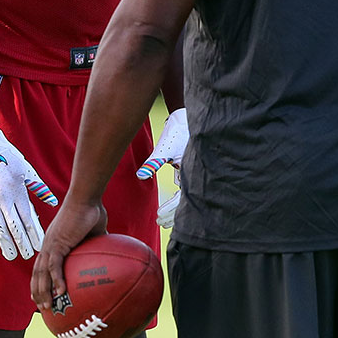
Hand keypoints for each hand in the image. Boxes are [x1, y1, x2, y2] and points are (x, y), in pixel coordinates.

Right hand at [0, 126, 58, 260]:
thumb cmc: (8, 158)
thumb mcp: (26, 170)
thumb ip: (39, 188)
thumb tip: (53, 202)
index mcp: (16, 191)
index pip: (27, 218)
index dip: (34, 233)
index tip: (40, 245)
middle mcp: (2, 199)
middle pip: (13, 226)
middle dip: (21, 242)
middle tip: (28, 255)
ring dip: (5, 243)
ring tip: (11, 255)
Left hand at [30, 199, 106, 311]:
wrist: (87, 198)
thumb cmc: (92, 211)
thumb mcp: (95, 234)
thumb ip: (97, 246)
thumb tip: (111, 257)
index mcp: (54, 243)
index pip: (42, 266)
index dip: (40, 281)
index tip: (41, 294)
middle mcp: (48, 245)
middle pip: (38, 273)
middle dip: (37, 291)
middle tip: (41, 308)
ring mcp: (51, 244)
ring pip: (42, 272)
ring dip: (43, 291)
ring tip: (47, 306)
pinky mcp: (58, 243)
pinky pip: (55, 266)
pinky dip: (56, 280)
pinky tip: (61, 292)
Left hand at [136, 108, 188, 227]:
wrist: (189, 116)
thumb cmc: (179, 130)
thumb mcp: (165, 146)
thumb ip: (153, 162)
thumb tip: (141, 176)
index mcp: (192, 172)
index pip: (182, 200)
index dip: (172, 211)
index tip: (160, 218)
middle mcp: (197, 175)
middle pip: (188, 203)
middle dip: (175, 214)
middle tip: (161, 222)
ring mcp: (196, 173)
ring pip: (188, 197)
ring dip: (177, 209)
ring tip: (164, 218)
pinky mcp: (193, 169)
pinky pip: (188, 189)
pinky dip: (180, 200)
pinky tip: (172, 205)